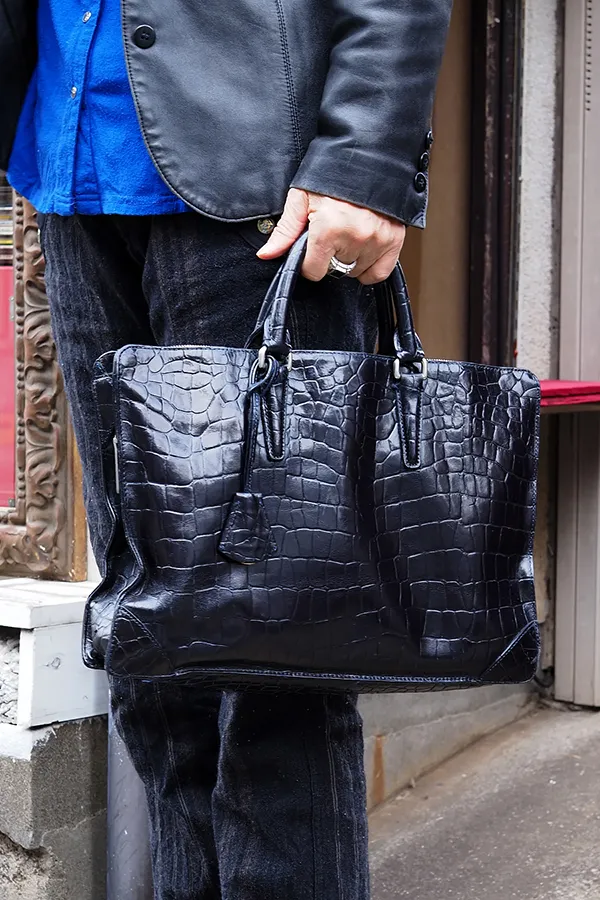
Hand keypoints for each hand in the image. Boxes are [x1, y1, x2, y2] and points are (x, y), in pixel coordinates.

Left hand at [256, 188, 405, 283]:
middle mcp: (355, 237)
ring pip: (355, 271)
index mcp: (328, 229)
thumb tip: (267, 254)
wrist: (366, 153)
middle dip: (330, 256)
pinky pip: (379, 273)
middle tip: (332, 234)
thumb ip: (285, 231)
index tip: (312, 247)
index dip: (308, 262)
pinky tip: (362, 251)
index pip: (314, 271)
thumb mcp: (301, 197)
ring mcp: (377, 240)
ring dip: (349, 260)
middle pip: (335, 271)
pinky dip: (370, 268)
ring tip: (348, 234)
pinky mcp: (394, 240)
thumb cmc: (331, 173)